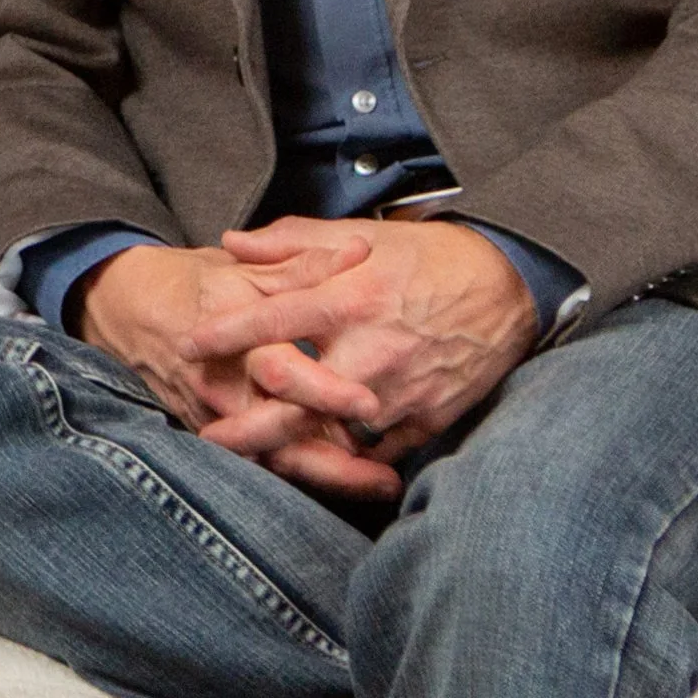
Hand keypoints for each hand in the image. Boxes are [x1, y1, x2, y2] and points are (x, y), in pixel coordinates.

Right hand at [76, 239, 399, 496]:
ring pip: (273, 460)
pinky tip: (344, 482)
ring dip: (327, 478)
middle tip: (386, 477)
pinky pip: (259, 463)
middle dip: (335, 461)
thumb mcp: (248, 267)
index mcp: (236, 338)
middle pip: (282, 436)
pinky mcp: (212, 435)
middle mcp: (224, 386)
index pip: (283, 372)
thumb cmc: (198, 284)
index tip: (370, 405)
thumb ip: (304, 264)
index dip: (327, 391)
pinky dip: (300, 474)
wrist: (130, 310)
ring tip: (379, 488)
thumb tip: (359, 252)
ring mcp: (215, 418)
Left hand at [182, 217, 536, 478]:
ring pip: (336, 432)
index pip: (276, 317)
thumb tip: (231, 242)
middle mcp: (371, 348)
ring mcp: (400, 389)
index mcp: (352, 296)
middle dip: (249, 426)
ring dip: (297, 448)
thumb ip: (293, 241)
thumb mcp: (362, 237)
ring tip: (258, 458)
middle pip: (297, 400)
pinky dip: (352, 456)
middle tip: (210, 438)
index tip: (189, 344)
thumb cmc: (429, 257)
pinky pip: (379, 450)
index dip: (228, 332)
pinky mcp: (427, 418)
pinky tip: (327, 460)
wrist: (509, 285)